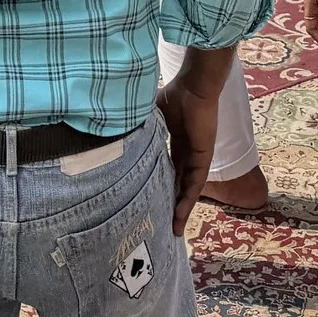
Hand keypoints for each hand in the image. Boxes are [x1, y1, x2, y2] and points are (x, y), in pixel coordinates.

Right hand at [156, 47, 234, 230]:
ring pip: (187, 189)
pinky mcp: (203, 158)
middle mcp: (186, 152)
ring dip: (180, 209)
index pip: (167, 169)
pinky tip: (180, 217)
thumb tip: (114, 135)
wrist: (194, 86)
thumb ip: (140, 129)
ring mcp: (196, 156)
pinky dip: (187, 201)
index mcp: (175, 141)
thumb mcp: (151, 116)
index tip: (149, 200)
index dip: (160, 185)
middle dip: (170, 203)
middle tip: (161, 223)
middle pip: (178, 183)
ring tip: (173, 230)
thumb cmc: (174, 95)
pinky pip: (194, 185)